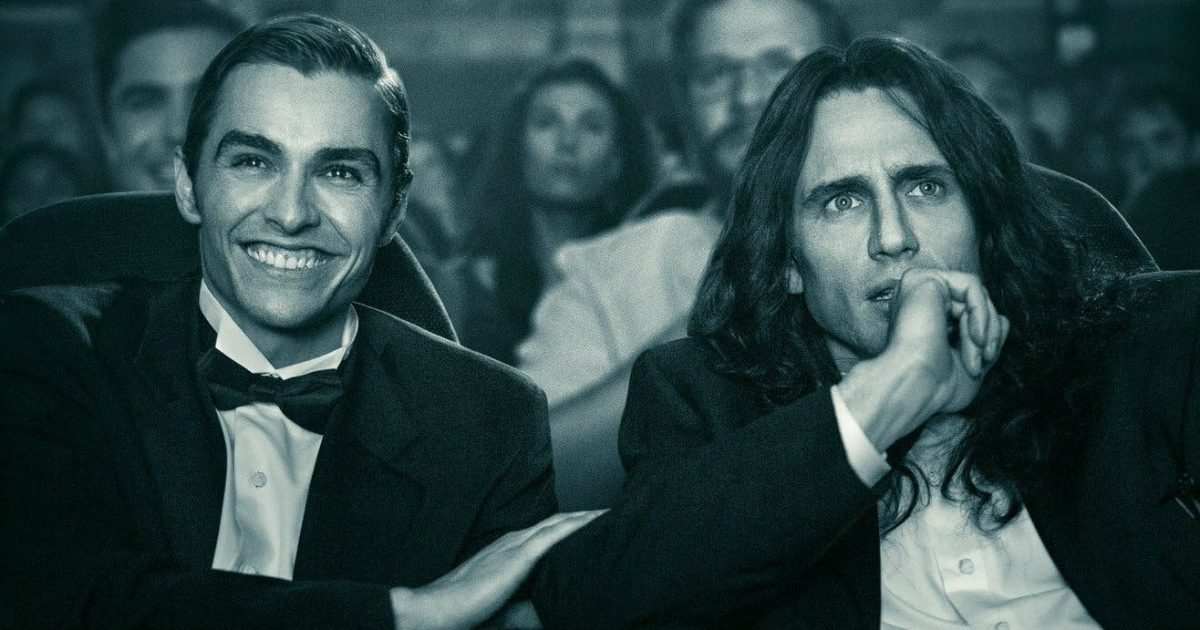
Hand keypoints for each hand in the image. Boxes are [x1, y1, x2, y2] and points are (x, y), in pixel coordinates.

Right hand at [390, 510, 603, 629]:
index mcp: (506, 552)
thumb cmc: (458, 613)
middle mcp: (512, 542)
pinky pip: (555, 535)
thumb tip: (531, 611)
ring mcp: (515, 547)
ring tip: (609, 513)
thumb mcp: (491, 603)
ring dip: (585, 517)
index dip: (567, 527)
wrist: (434, 611)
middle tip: (608, 514)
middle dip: (582, 517)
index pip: (544, 533)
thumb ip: (512, 601)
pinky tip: (594, 521)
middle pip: (556, 523)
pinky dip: (577, 525)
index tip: (589, 526)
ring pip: (559, 524)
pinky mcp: (519, 558)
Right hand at [839, 269, 1008, 450]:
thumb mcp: (971, 360)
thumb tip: (1004, 319)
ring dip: (986, 328)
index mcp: (921, 317)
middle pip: (973, 302)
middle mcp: (916, 298)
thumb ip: (985, 337)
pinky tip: (975, 338)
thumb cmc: (936, 385)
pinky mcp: (923, 278)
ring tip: (978, 355)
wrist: (915, 388)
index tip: (983, 364)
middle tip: (985, 359)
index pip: (966, 312)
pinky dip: (982, 312)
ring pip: (975, 294)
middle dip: (988, 332)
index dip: (985, 336)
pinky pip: (971, 285)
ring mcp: (917, 285)